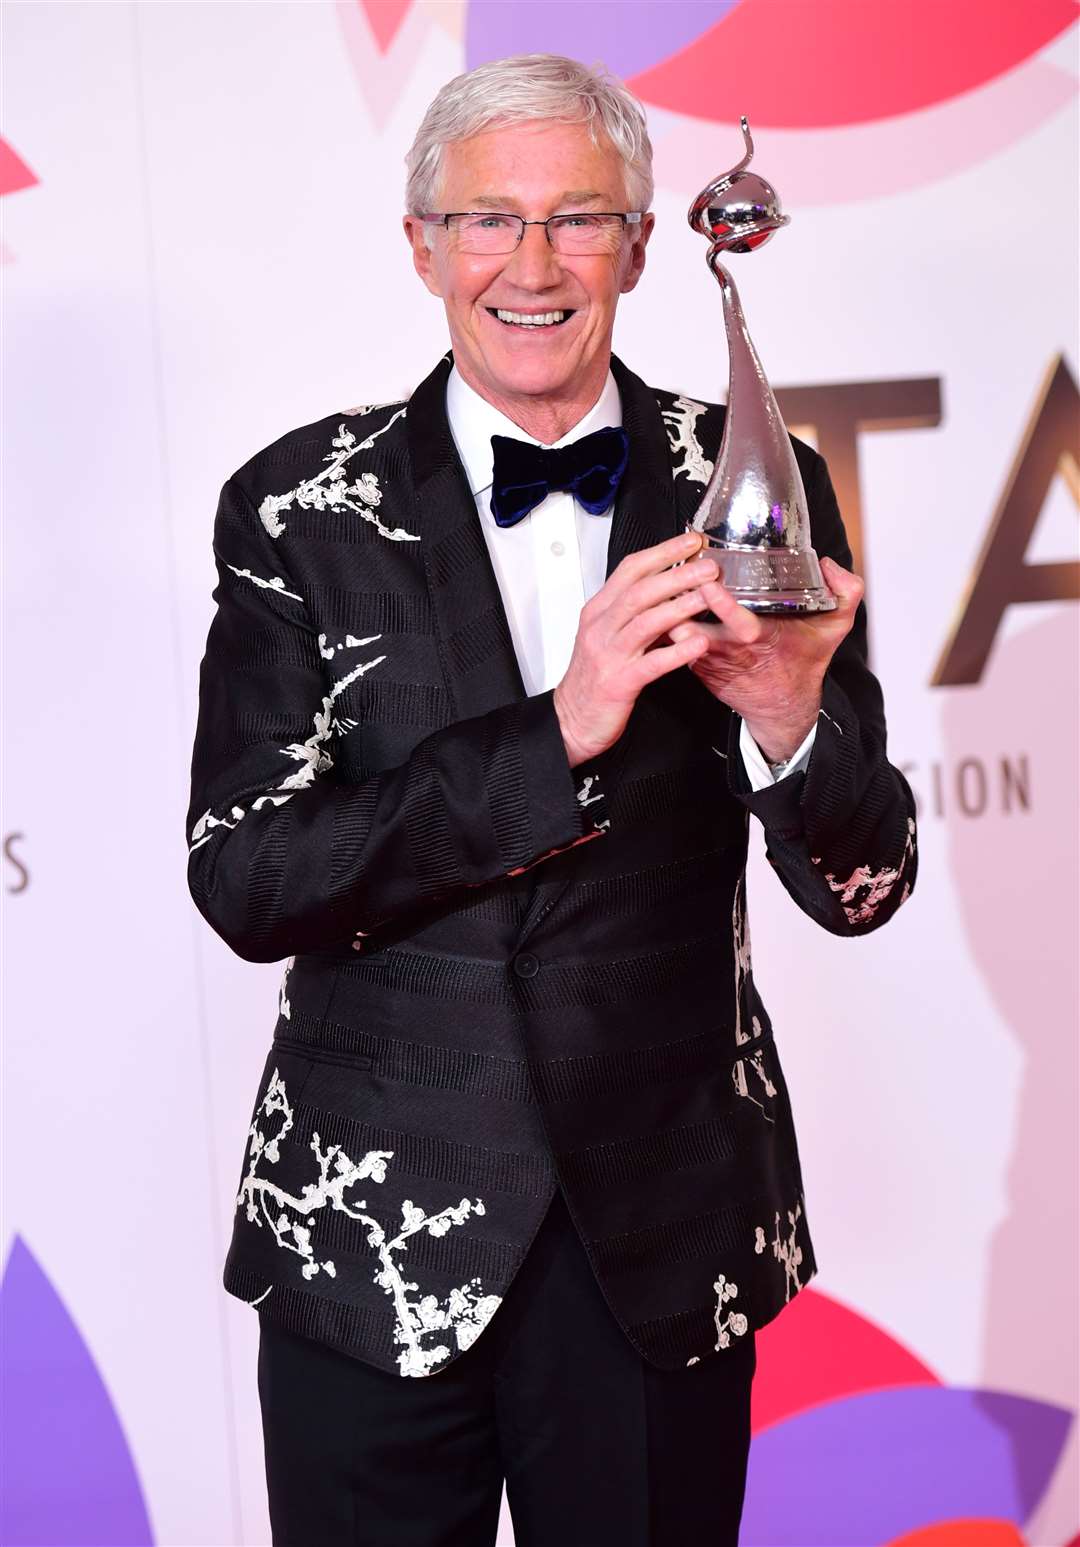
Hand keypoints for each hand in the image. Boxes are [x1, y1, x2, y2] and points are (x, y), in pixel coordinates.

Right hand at [553, 531, 717, 766]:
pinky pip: (651, 664)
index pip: (630, 570)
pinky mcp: (619, 683)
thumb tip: (668, 590)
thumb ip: (634, 612)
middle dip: (676, 574)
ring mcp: (609, 655)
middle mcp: (601, 628)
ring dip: (679, 606)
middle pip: (640, 591)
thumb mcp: (608, 635)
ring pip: (645, 622)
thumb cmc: (593, 679)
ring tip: (708, 596)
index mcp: (599, 612)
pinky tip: (698, 643)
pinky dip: (676, 651)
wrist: (571, 720)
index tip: (690, 542)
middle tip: (708, 566)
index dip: (663, 552)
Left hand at [665, 555, 863, 761]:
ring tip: (662, 579)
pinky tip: (661, 598)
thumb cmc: (803, 660)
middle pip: (695, 628)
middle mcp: (730, 651)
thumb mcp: (834, 629)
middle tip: (671, 572)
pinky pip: (672, 642)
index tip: (708, 583)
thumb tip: (829, 564)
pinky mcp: (694, 665)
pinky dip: (665, 622)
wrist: (781, 706)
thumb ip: (845, 594)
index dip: (721, 605)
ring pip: (676, 635)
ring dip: (667, 611)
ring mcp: (708, 660)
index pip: (738, 624)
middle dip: (681, 603)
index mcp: (762, 639)